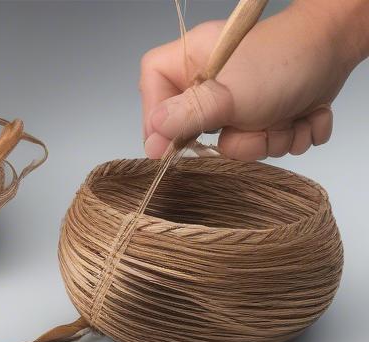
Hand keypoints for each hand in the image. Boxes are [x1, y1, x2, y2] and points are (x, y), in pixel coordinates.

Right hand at [139, 0, 368, 158]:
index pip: (151, 90)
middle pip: (196, 131)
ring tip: (285, 116)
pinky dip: (286, 136)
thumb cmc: (284, 61)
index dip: (155, 119)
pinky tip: (298, 116)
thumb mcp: (229, 95)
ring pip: (237, 145)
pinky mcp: (264, 112)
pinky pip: (265, 143)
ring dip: (268, 140)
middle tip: (254, 123)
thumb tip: (152, 138)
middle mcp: (210, 81)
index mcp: (191, 60)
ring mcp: (237, 99)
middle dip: (235, 139)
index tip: (171, 144)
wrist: (338, 49)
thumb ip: (187, 117)